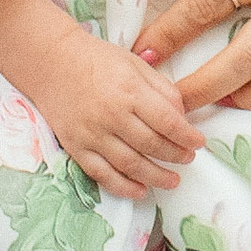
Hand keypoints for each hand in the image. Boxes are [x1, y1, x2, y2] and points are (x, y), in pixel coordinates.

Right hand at [37, 38, 205, 196]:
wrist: (52, 61)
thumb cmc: (97, 59)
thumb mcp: (136, 64)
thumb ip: (161, 89)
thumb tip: (182, 116)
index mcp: (129, 91)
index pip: (167, 121)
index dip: (187, 136)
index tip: (199, 143)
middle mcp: (112, 115)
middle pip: (152, 145)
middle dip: (175, 156)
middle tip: (188, 159)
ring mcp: (92, 134)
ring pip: (130, 164)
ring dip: (155, 177)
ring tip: (172, 180)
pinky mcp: (76, 147)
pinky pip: (102, 174)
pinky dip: (123, 187)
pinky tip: (140, 191)